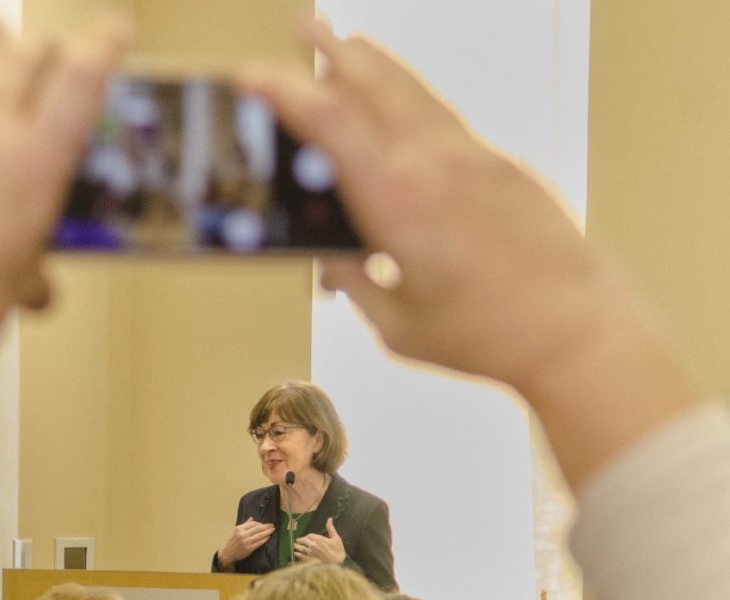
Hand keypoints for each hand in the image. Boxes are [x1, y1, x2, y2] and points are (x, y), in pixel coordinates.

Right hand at [217, 519, 275, 569]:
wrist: (227, 553)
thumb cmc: (231, 541)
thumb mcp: (235, 531)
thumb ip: (244, 525)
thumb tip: (252, 519)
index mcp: (239, 529)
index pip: (252, 524)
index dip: (260, 523)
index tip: (264, 524)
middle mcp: (243, 534)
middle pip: (257, 528)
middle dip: (266, 526)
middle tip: (272, 525)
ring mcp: (246, 542)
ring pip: (259, 535)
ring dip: (267, 532)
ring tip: (272, 530)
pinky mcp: (249, 548)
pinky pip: (259, 543)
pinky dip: (264, 540)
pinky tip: (268, 537)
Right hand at [242, 21, 697, 487]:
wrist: (578, 332)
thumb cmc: (490, 337)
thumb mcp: (399, 326)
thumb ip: (357, 287)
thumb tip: (334, 265)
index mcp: (400, 204)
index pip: (331, 125)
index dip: (286, 92)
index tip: (254, 74)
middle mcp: (438, 165)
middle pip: (376, 83)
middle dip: (333, 50)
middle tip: (308, 26)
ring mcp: (478, 159)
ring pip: (416, 92)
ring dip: (376, 64)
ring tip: (352, 44)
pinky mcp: (507, 167)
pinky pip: (448, 119)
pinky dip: (414, 101)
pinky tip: (406, 110)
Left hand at [294, 517, 345, 563]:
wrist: (339, 564)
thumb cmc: (338, 551)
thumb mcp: (336, 538)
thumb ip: (331, 528)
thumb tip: (329, 519)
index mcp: (319, 539)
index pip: (309, 535)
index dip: (307, 536)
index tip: (306, 537)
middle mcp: (313, 545)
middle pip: (303, 540)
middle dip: (300, 540)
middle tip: (298, 540)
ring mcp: (310, 553)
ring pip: (300, 548)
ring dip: (297, 546)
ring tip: (295, 545)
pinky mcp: (309, 560)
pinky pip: (301, 556)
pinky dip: (297, 554)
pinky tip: (296, 553)